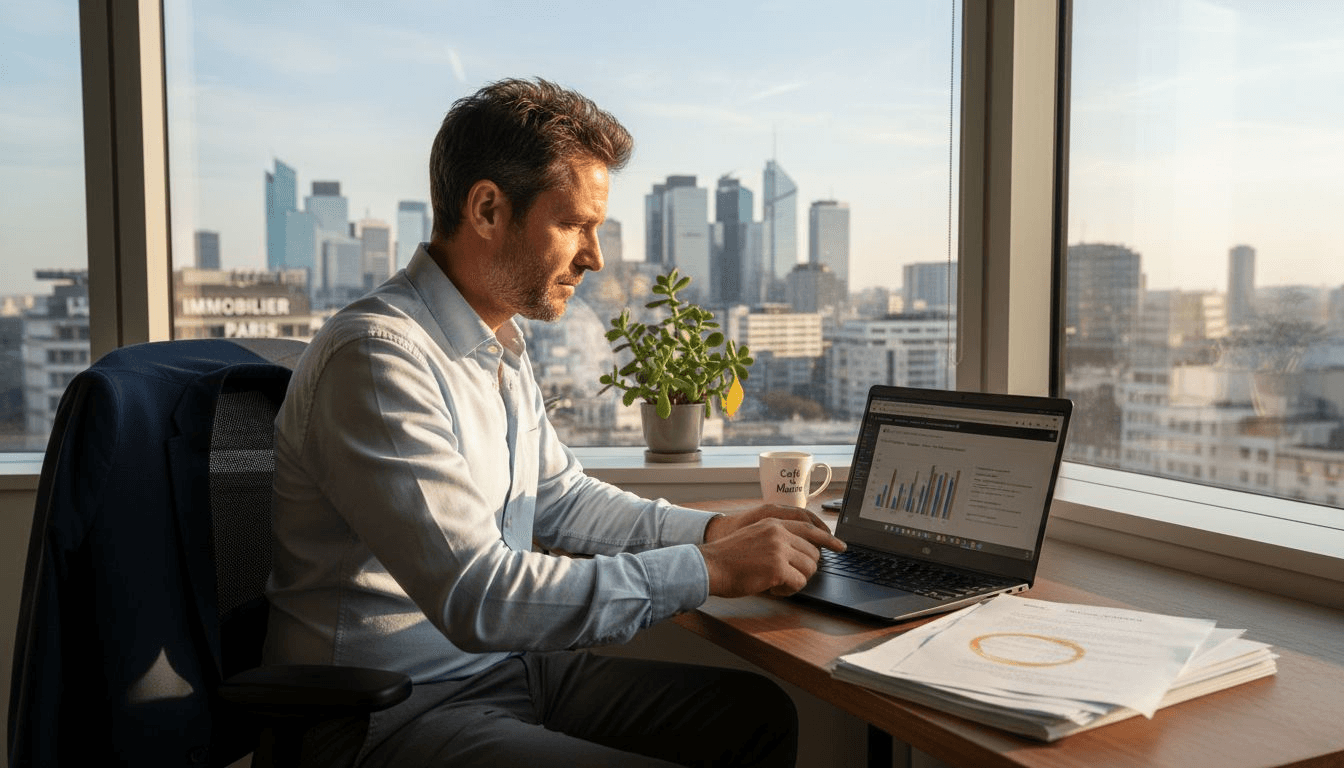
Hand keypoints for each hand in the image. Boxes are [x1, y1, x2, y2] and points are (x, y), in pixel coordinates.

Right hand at [698, 507, 844, 597]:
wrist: (710, 566)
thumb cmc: (729, 557)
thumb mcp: (754, 536)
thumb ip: (776, 538)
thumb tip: (801, 552)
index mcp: (774, 523)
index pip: (810, 528)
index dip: (828, 539)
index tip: (841, 546)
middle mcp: (779, 533)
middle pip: (813, 553)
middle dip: (805, 568)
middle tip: (787, 576)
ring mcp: (779, 550)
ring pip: (809, 569)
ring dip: (796, 580)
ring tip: (777, 582)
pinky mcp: (777, 568)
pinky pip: (799, 583)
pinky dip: (789, 589)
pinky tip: (773, 588)